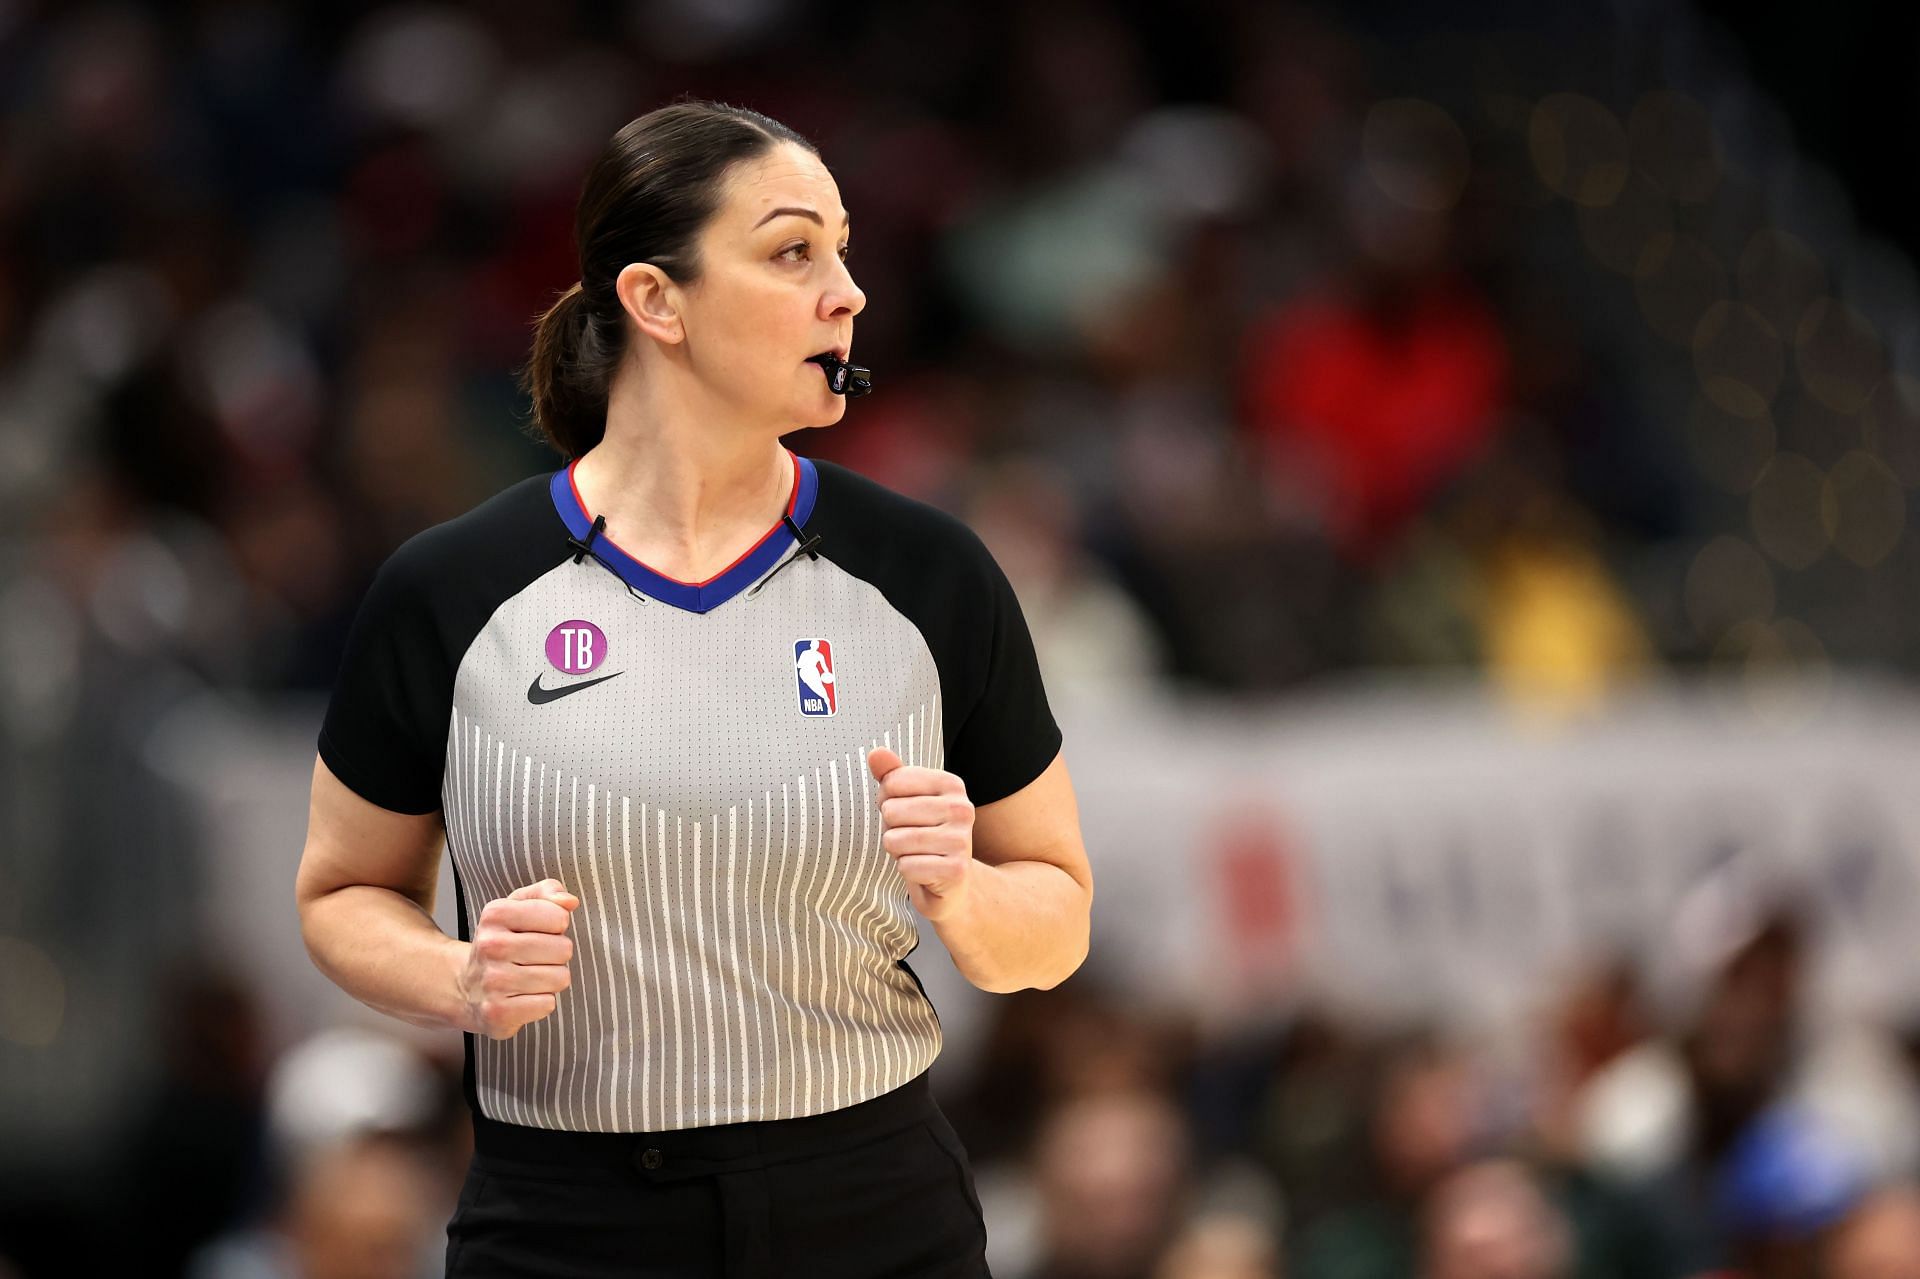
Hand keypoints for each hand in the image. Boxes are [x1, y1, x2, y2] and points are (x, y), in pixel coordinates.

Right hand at [457, 878, 578, 1038]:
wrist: (466, 987)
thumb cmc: (503, 942)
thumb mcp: (519, 906)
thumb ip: (548, 892)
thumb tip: (570, 902)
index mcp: (495, 914)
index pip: (559, 917)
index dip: (556, 926)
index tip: (537, 932)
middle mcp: (490, 946)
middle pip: (563, 949)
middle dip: (556, 955)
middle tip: (532, 959)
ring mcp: (492, 981)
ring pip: (559, 978)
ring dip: (551, 980)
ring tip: (528, 978)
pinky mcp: (497, 1013)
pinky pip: (547, 1004)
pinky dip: (540, 1003)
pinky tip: (521, 997)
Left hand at [868, 747, 974, 921]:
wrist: (952, 883)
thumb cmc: (924, 836)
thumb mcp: (907, 801)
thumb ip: (891, 775)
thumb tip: (876, 753)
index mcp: (951, 784)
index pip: (892, 782)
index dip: (887, 801)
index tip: (906, 813)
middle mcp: (962, 808)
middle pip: (891, 812)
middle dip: (891, 829)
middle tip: (911, 838)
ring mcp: (961, 840)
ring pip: (895, 840)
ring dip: (897, 852)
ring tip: (916, 853)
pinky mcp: (956, 870)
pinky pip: (906, 866)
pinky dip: (907, 871)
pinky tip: (924, 871)